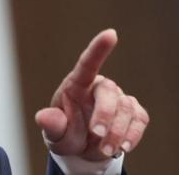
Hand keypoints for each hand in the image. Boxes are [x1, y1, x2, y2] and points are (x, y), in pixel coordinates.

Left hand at [35, 29, 148, 160]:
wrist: (82, 148)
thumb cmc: (65, 132)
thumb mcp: (54, 133)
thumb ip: (50, 124)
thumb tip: (42, 117)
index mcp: (76, 85)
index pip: (87, 63)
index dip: (98, 48)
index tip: (110, 33)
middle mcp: (98, 87)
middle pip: (109, 92)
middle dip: (104, 116)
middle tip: (96, 136)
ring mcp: (118, 98)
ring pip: (126, 109)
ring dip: (116, 133)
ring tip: (104, 149)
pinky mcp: (134, 112)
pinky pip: (139, 119)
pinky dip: (132, 135)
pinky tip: (122, 146)